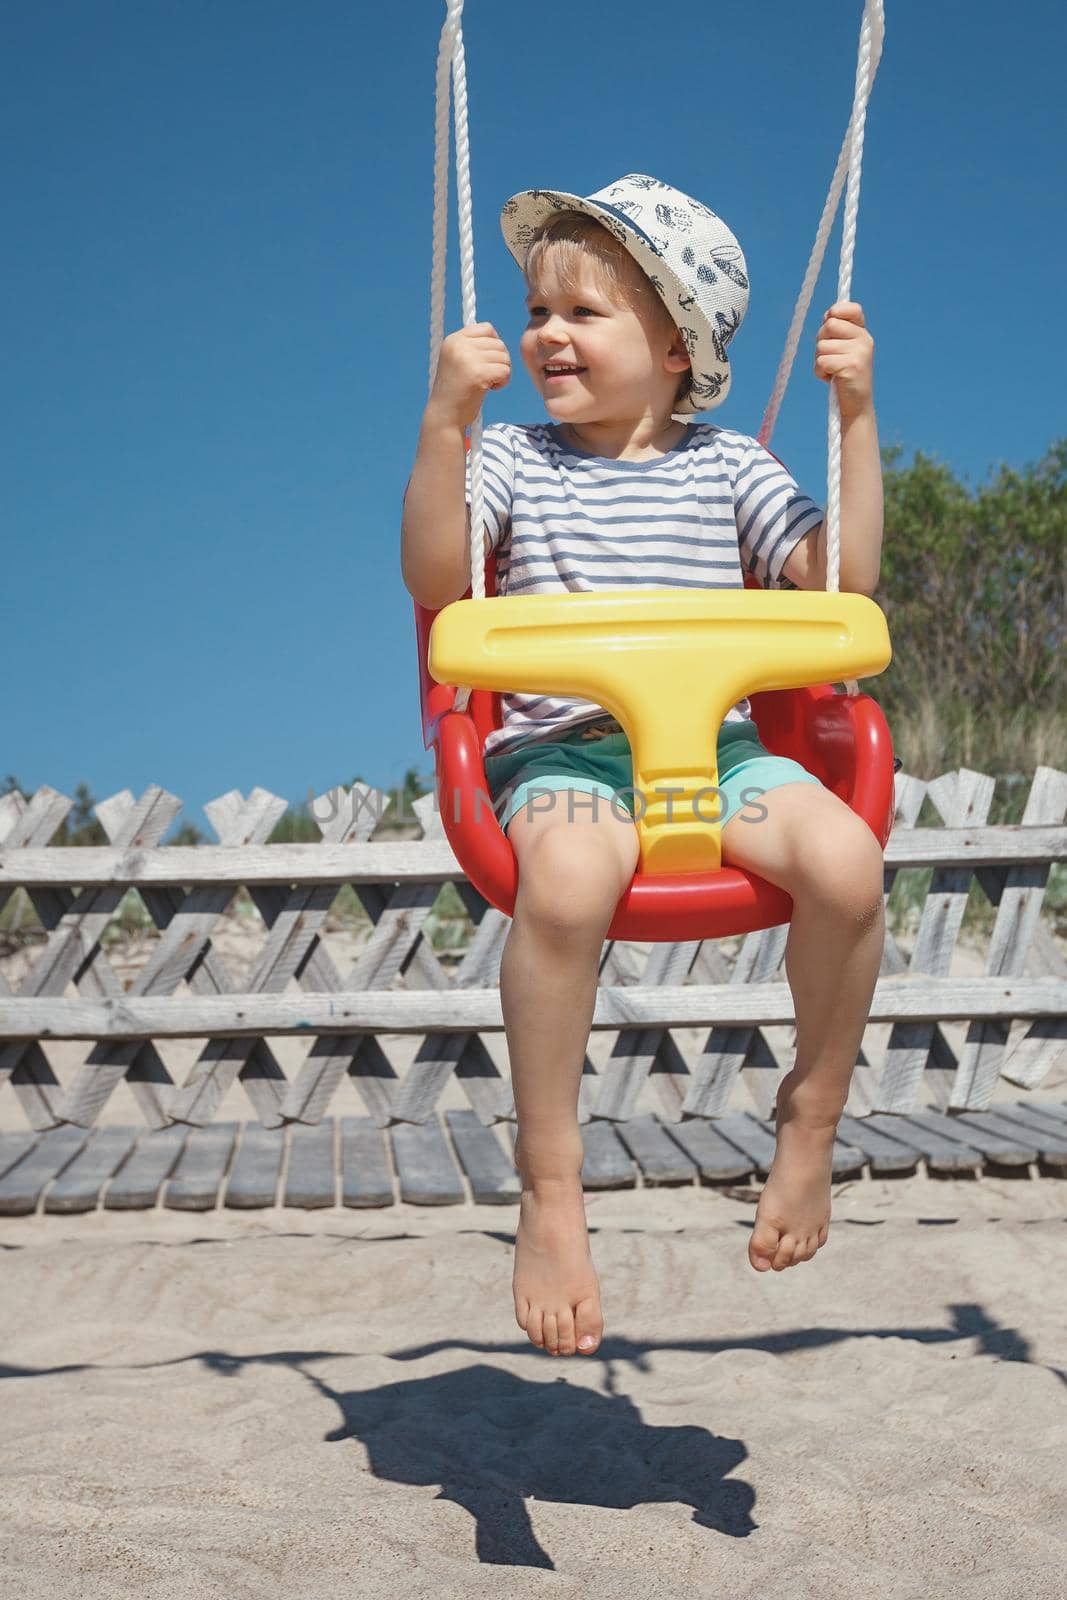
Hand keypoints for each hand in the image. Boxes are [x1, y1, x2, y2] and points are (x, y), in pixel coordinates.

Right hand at [427, 322, 510, 428]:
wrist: (445, 416)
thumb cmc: (456, 391)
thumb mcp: (459, 361)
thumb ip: (473, 347)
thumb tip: (498, 339)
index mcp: (453, 340)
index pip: (487, 328)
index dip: (494, 344)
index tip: (487, 361)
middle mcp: (458, 345)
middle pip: (498, 343)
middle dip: (500, 361)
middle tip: (489, 376)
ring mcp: (467, 358)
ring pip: (504, 357)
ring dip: (502, 372)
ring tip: (489, 383)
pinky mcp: (477, 374)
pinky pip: (505, 370)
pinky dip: (503, 382)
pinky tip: (492, 389)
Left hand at [814, 301, 873, 418]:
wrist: (856, 406)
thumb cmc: (843, 376)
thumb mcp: (842, 350)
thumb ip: (836, 332)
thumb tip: (827, 315)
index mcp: (863, 333)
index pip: (851, 308)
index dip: (835, 313)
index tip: (830, 327)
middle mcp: (864, 339)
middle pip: (829, 325)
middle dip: (821, 341)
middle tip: (829, 357)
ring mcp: (859, 353)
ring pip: (822, 346)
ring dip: (819, 360)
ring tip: (831, 371)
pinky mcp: (851, 366)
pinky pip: (821, 361)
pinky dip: (820, 372)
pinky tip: (830, 379)